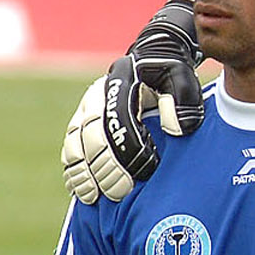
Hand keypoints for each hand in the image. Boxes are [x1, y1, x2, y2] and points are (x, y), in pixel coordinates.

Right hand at [62, 0, 203, 201]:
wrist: (152, 58)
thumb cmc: (171, 73)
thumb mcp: (184, 78)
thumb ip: (183, 100)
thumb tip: (177, 128)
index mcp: (123, 81)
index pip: (120, 117)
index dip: (130, 146)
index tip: (145, 171)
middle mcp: (97, 94)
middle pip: (93, 133)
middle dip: (104, 165)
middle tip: (119, 191)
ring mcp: (85, 108)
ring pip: (75, 141)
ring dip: (82, 170)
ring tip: (92, 196)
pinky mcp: (80, 120)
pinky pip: (70, 145)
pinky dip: (72, 167)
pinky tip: (78, 188)